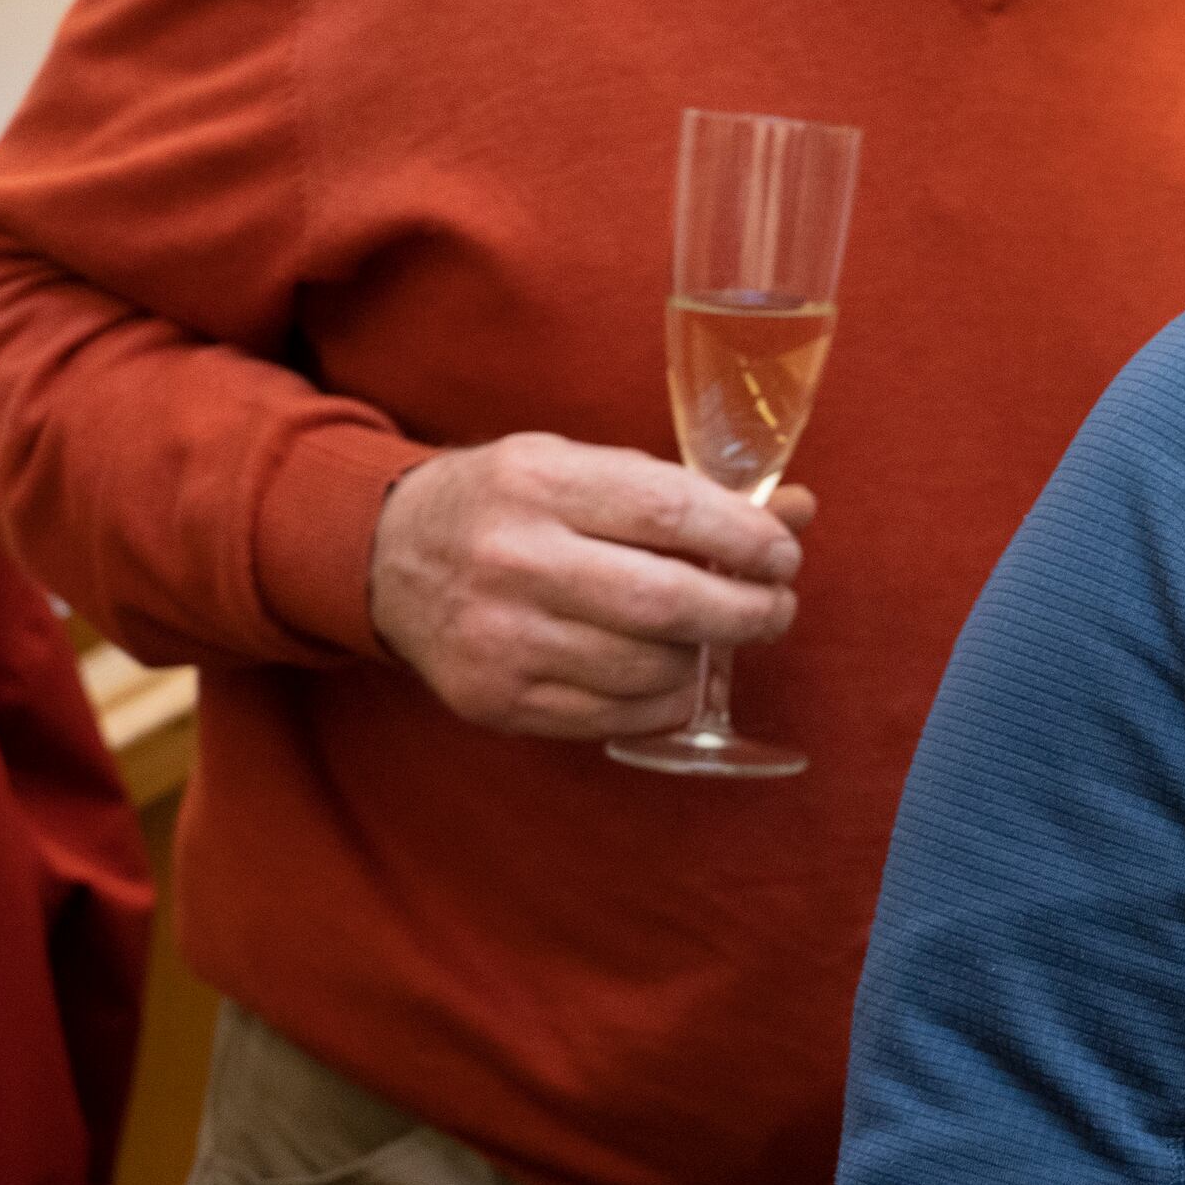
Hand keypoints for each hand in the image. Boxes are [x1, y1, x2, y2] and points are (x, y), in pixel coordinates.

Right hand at [367, 432, 809, 737]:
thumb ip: (686, 492)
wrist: (386, 555)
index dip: (746, 540)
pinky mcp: (494, 700)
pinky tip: (669, 675)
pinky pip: (614, 717)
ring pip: (646, 669)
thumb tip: (797, 512)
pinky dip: (664, 701)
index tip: (783, 555)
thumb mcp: (582, 468)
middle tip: (775, 609)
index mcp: (540, 482)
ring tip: (711, 637)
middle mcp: (513, 559)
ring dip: (704, 659)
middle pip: (665, 603)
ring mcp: (499, 638)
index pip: (670, 512)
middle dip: (746, 612)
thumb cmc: (509, 504)